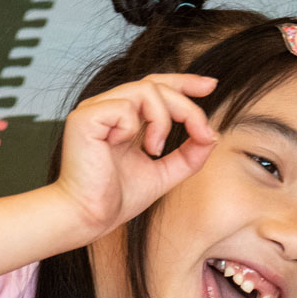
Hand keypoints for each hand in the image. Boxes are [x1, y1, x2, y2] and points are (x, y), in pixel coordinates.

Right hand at [52, 73, 218, 234]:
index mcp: (124, 118)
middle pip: (157, 84)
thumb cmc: (117, 198)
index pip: (156, 86)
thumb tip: (212, 135)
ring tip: (155, 150)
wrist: (88, 216)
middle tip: (202, 134)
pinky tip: (123, 147)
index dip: (185, 82)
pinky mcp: (84, 117)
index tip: (211, 86)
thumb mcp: (165, 174)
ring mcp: (94, 110)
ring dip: (162, 120)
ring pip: (146, 89)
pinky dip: (134, 127)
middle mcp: (108, 108)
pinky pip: (124, 106)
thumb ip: (189, 155)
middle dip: (187, 107)